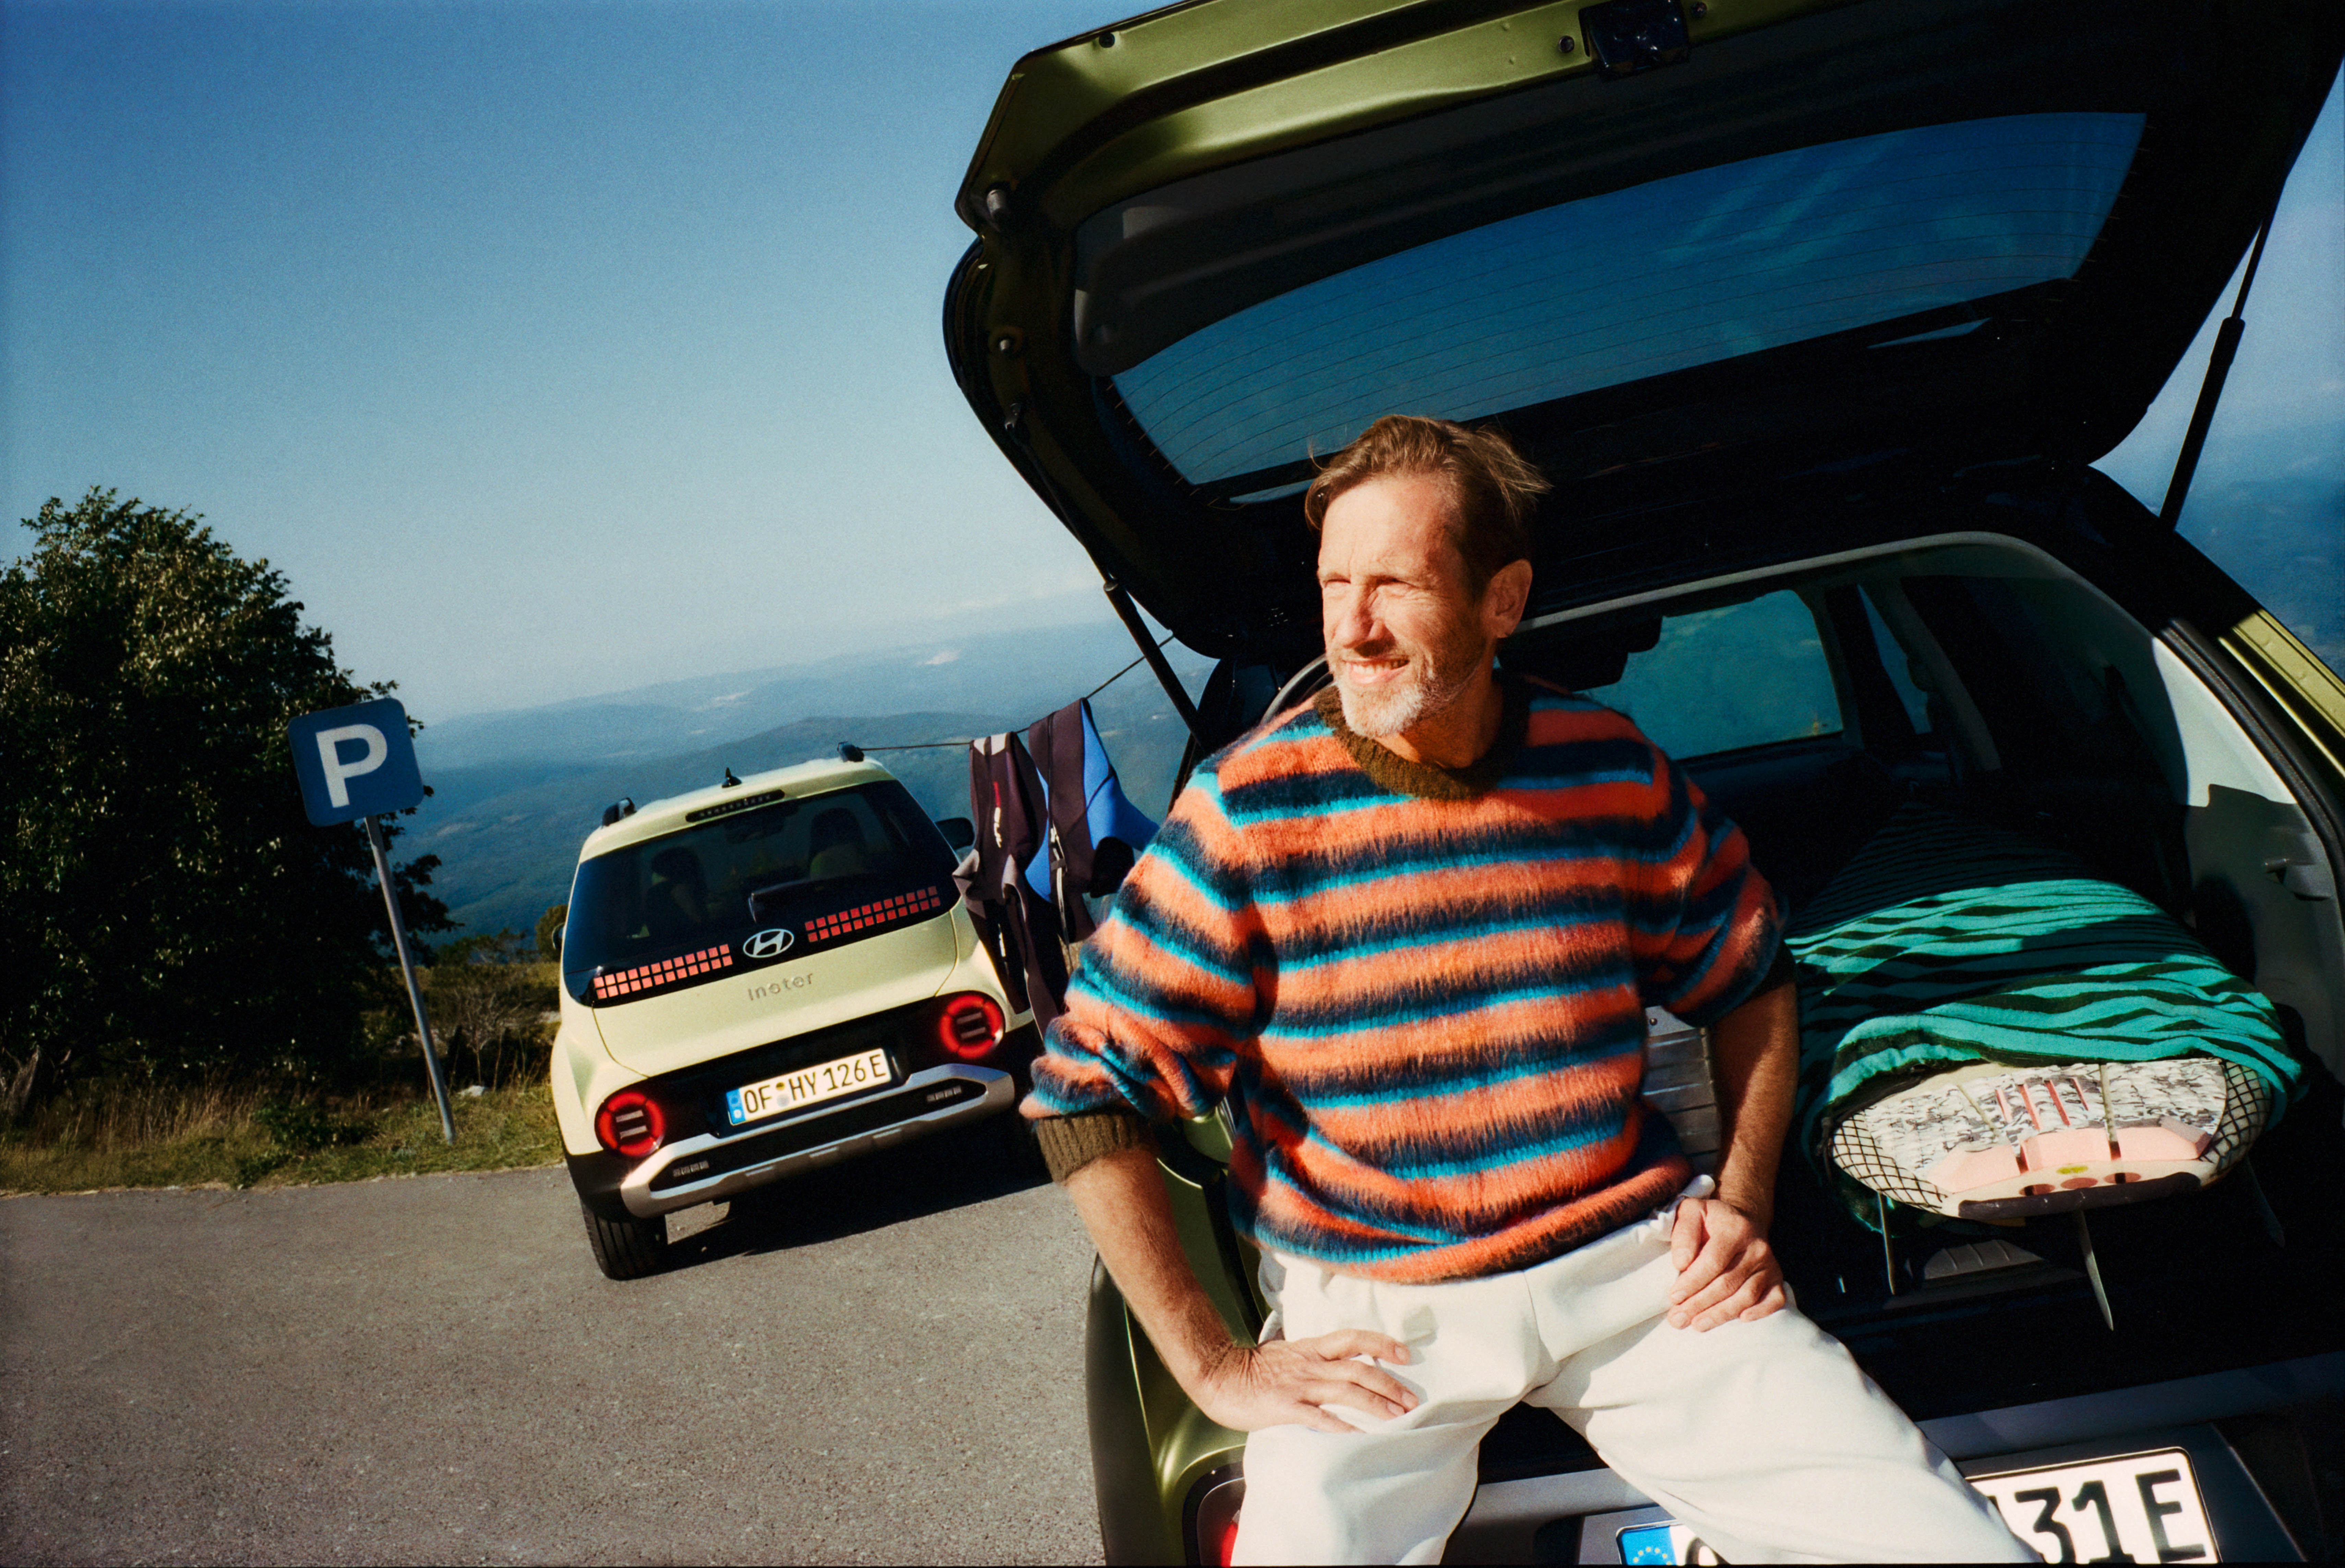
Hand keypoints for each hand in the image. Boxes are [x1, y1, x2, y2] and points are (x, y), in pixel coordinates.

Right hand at [1190, 1329, 1417, 1432]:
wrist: (1219, 1375)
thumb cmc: (1251, 1368)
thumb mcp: (1287, 1353)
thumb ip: (1312, 1358)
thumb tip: (1334, 1363)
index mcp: (1311, 1349)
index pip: (1353, 1338)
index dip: (1382, 1344)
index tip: (1405, 1354)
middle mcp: (1310, 1364)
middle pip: (1358, 1369)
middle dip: (1389, 1383)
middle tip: (1411, 1400)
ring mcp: (1300, 1385)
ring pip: (1346, 1390)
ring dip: (1375, 1403)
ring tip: (1397, 1416)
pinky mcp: (1287, 1406)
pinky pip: (1320, 1417)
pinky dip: (1342, 1426)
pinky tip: (1360, 1436)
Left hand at [1667, 1196, 1785, 1330]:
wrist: (1742, 1219)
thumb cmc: (1711, 1220)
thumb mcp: (1691, 1213)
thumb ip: (1684, 1233)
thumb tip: (1681, 1263)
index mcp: (1735, 1229)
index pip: (1713, 1262)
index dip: (1692, 1282)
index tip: (1673, 1297)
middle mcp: (1757, 1248)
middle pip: (1727, 1283)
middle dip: (1700, 1304)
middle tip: (1678, 1319)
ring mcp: (1770, 1265)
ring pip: (1746, 1296)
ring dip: (1721, 1314)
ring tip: (1697, 1324)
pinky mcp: (1777, 1279)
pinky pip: (1774, 1300)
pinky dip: (1760, 1312)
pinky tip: (1741, 1319)